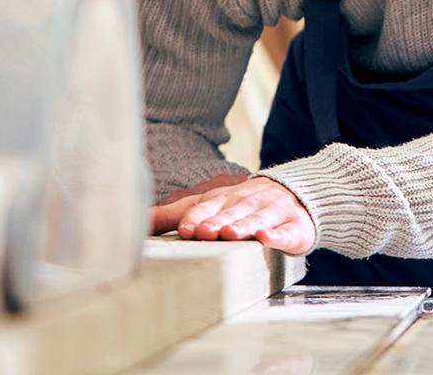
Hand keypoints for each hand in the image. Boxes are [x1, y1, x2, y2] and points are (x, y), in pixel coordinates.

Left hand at [150, 176, 315, 253]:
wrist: (295, 195)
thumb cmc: (241, 206)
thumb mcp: (208, 206)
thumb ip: (173, 215)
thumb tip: (137, 223)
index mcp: (224, 199)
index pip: (207, 206)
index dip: (196, 217)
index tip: (184, 228)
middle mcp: (247, 202)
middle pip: (231, 212)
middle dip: (217, 222)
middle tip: (204, 232)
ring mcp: (272, 213)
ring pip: (256, 218)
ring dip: (244, 225)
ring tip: (231, 234)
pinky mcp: (294, 227)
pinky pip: (286, 231)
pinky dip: (277, 235)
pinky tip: (267, 238)